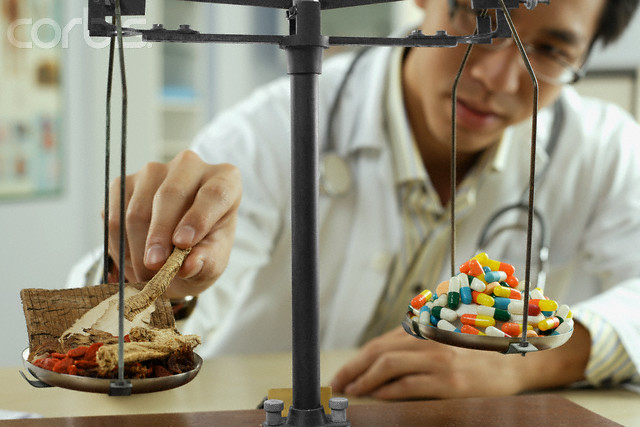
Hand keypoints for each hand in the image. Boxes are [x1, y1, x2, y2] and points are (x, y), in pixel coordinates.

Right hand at [105, 150, 241, 298]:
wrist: (178, 246)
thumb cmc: (204, 250)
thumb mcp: (213, 262)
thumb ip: (206, 262)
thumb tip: (189, 265)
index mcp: (225, 179)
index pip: (214, 193)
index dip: (197, 218)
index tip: (183, 244)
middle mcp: (190, 166)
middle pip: (170, 196)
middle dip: (158, 237)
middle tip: (154, 268)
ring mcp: (154, 171)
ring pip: (137, 209)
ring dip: (136, 248)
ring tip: (145, 274)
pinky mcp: (123, 183)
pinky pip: (113, 216)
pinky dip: (118, 245)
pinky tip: (130, 261)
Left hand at [330, 324, 589, 399]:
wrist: (514, 362)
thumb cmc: (474, 354)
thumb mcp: (442, 342)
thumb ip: (415, 346)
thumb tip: (380, 363)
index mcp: (424, 331)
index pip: (380, 344)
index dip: (357, 359)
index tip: (342, 374)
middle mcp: (428, 340)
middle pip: (379, 352)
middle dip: (353, 370)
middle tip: (339, 385)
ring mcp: (439, 360)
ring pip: (390, 366)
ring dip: (365, 380)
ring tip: (354, 392)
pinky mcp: (451, 381)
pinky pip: (411, 384)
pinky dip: (389, 391)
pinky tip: (378, 397)